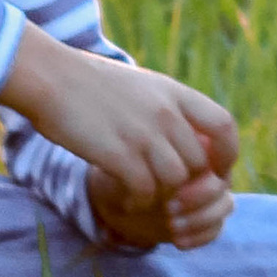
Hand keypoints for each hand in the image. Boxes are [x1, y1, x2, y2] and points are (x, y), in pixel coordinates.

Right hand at [1, 26, 238, 251]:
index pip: (223, 125)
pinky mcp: (119, 154)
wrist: (50, 76)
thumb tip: (184, 134)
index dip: (227, 154)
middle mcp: (165, 113)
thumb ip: (164, 108)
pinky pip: (145, 191)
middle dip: (186, 184)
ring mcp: (143, 133)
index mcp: (173, 92)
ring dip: (160, 194)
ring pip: (175, 181)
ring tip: (140, 192)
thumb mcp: (138, 85)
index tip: (215, 170)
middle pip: (198, 163)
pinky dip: (136, 200)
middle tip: (164, 191)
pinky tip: (122, 195)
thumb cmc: (87, 81)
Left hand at [87, 157, 235, 251]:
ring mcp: (210, 192)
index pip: (218, 149)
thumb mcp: (128, 161)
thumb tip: (168, 163)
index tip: (181, 178)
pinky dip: (200, 236)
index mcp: (194, 143)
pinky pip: (217, 227)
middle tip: (169, 207)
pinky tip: (177, 241)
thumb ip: (152, 158)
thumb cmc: (124, 172)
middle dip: (199, 197)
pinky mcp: (207, 217)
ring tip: (171, 226)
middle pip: (222, 180)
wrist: (118, 199)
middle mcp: (208, 165)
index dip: (209, 165)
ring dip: (200, 218)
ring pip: (225, 204)